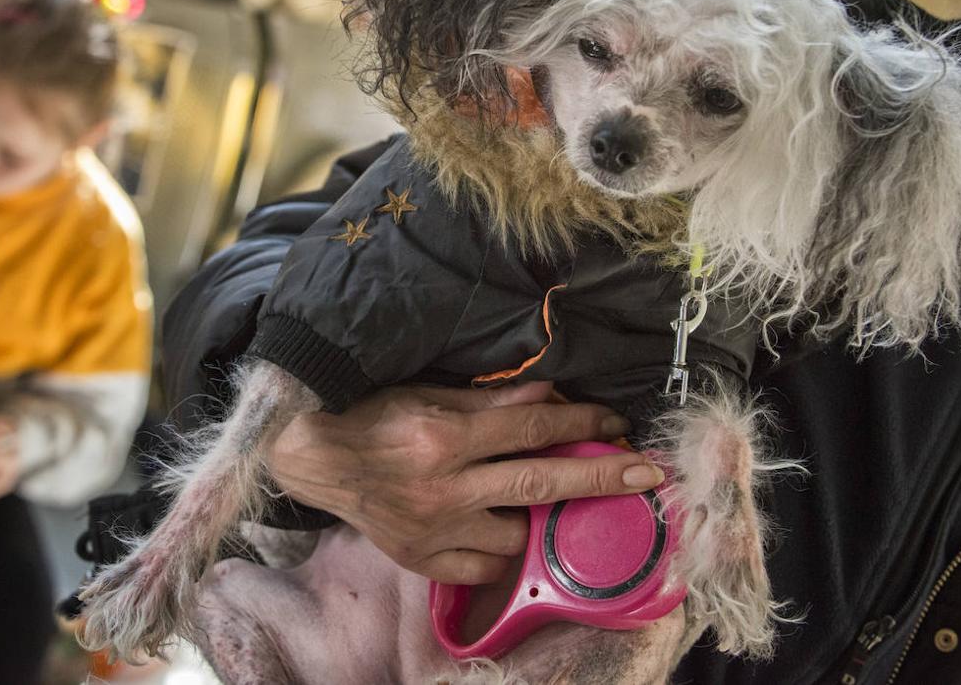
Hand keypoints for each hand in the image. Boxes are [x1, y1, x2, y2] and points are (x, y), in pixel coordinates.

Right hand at [265, 379, 663, 584]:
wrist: (313, 460)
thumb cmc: (373, 417)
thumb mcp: (429, 394)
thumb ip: (492, 401)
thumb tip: (551, 396)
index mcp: (444, 437)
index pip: (529, 430)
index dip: (579, 424)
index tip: (617, 424)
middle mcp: (443, 487)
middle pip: (538, 483)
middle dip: (599, 477)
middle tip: (647, 473)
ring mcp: (433, 531)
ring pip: (515, 534)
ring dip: (537, 517)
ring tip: (534, 499)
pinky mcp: (422, 560)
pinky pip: (482, 565)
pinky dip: (499, 549)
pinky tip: (498, 528)